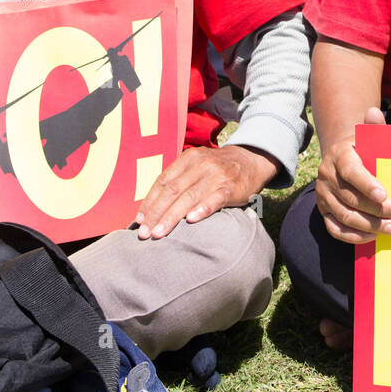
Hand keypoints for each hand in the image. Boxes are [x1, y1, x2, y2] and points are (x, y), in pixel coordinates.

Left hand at [134, 144, 275, 239]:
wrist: (251, 160)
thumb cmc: (217, 169)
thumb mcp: (196, 165)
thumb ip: (178, 179)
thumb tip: (151, 206)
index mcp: (188, 159)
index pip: (163, 181)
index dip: (149, 201)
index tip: (139, 220)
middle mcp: (201, 165)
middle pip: (173, 191)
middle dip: (156, 213)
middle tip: (144, 232)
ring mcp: (217, 175)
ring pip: (189, 197)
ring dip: (172, 217)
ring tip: (159, 232)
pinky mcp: (232, 188)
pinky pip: (215, 199)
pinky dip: (203, 209)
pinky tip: (191, 220)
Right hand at [315, 107, 390, 243]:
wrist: (342, 159)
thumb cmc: (363, 149)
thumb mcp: (368, 137)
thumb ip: (374, 127)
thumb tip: (374, 112)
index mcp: (338, 155)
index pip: (351, 171)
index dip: (366, 184)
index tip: (385, 195)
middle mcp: (326, 176)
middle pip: (351, 198)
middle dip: (378, 209)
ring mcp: (323, 196)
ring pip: (345, 215)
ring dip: (370, 226)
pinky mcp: (323, 212)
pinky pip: (335, 229)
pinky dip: (354, 237)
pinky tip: (374, 237)